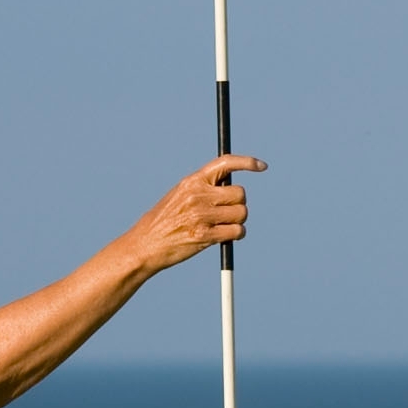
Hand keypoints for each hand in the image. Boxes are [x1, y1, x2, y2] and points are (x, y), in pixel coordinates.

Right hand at [123, 155, 261, 275]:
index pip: (225, 163)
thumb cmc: (165, 221)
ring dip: (237, 222)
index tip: (262, 166)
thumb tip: (232, 189)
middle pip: (240, 194)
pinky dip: (236, 235)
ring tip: (221, 227)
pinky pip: (237, 231)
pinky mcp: (205, 235)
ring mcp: (201, 215)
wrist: (145, 245)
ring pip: (242, 213)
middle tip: (225, 214)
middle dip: (238, 205)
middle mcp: (198, 195)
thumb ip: (203, 189)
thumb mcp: (180, 196)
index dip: (247, 162)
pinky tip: (223, 237)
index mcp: (192, 181)